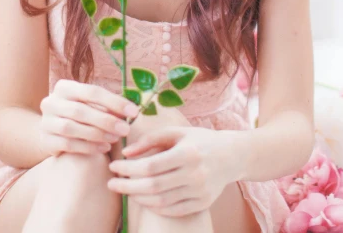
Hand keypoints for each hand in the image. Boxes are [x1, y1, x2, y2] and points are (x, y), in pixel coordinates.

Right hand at [39, 79, 139, 156]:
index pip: (92, 91)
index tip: (133, 111)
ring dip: (97, 134)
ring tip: (115, 139)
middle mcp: (51, 102)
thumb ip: (107, 106)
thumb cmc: (77, 114)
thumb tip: (131, 110)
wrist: (50, 130)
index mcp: (64, 87)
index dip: (114, 101)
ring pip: (72, 128)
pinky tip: (103, 148)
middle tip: (125, 129)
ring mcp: (46, 122)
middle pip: (81, 110)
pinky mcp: (45, 140)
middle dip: (106, 120)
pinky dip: (88, 147)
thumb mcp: (90, 105)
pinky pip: (68, 144)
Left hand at [107, 126, 237, 216]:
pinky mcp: (202, 203)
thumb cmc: (200, 140)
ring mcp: (200, 192)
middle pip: (153, 186)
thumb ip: (150, 140)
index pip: (151, 166)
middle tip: (111, 183)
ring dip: (138, 197)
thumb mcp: (177, 132)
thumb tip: (126, 153)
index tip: (113, 166)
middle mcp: (195, 174)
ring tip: (125, 190)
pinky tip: (143, 198)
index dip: (128, 168)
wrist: (231, 155)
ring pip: (161, 202)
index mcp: (188, 152)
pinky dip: (155, 207)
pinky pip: (173, 210)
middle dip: (127, 186)